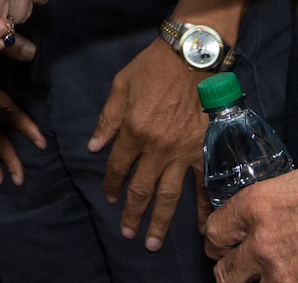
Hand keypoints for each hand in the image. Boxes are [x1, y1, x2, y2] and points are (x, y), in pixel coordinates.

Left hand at [91, 39, 209, 250]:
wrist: (192, 55)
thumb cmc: (153, 66)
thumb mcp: (121, 85)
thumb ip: (107, 119)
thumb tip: (93, 146)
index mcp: (133, 131)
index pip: (118, 167)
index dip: (111, 184)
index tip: (109, 197)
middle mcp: (156, 148)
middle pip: (141, 188)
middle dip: (132, 213)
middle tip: (128, 234)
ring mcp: (182, 152)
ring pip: (169, 194)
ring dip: (159, 221)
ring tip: (152, 242)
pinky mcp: (204, 149)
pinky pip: (204, 183)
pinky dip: (203, 207)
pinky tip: (200, 226)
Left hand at [204, 146, 297, 282]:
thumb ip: (295, 181)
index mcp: (257, 205)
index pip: (214, 231)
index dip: (218, 240)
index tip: (224, 243)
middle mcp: (263, 242)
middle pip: (224, 270)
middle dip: (230, 268)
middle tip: (239, 268)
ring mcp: (285, 274)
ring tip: (268, 279)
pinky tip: (296, 282)